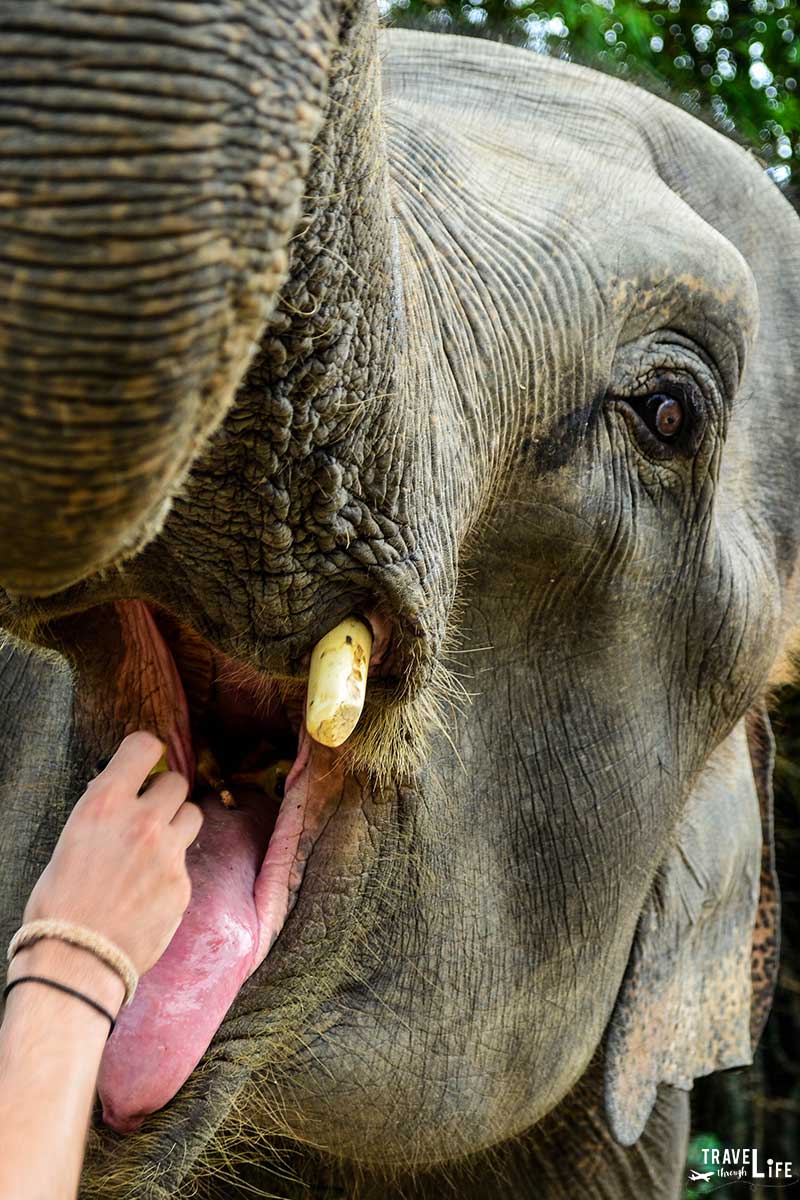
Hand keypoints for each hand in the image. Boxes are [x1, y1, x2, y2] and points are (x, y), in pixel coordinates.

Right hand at [21, 731, 202, 979]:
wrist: (76, 960)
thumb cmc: (59, 904)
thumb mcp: (71, 840)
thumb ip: (104, 812)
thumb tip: (121, 794)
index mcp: (105, 803)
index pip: (144, 747)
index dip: (147, 752)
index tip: (146, 762)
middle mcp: (142, 821)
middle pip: (177, 782)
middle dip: (165, 794)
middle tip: (150, 812)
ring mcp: (168, 852)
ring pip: (192, 815)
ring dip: (178, 824)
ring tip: (156, 848)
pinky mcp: (183, 883)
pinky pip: (186, 862)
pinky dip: (173, 870)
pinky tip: (149, 890)